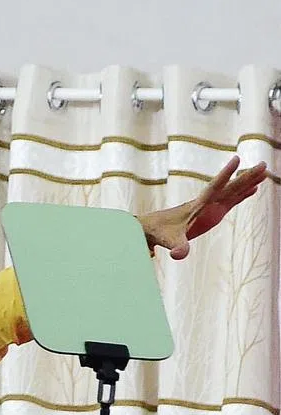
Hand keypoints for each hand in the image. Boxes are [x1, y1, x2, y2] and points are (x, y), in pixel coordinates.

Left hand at [138, 155, 268, 259]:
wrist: (149, 227)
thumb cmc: (157, 232)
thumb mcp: (168, 240)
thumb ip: (176, 247)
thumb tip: (179, 255)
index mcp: (196, 206)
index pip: (213, 187)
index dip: (225, 175)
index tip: (236, 159)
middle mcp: (205, 203)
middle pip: (228, 187)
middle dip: (245, 177)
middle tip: (263, 165)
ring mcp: (209, 207)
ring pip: (232, 192)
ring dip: (247, 182)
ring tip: (264, 172)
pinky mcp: (210, 213)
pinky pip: (230, 201)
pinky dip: (242, 194)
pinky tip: (253, 189)